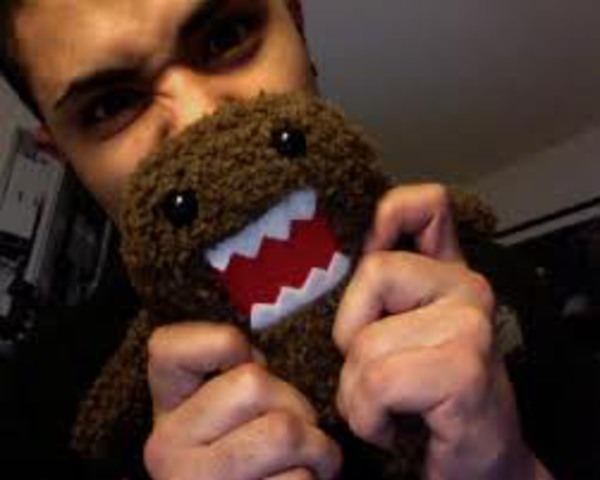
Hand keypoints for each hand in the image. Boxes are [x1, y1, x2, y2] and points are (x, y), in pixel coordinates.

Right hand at [143, 323, 340, 479]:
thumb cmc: (250, 459)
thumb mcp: (223, 413)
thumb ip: (233, 380)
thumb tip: (254, 360)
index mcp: (166, 408)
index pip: (168, 346)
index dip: (223, 341)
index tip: (249, 362)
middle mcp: (167, 445)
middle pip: (253, 383)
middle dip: (295, 402)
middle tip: (300, 425)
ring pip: (284, 431)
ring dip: (316, 444)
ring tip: (311, 455)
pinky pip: (298, 479)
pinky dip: (314, 478)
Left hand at [333, 184, 551, 479]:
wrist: (476, 465)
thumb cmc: (425, 402)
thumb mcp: (398, 336)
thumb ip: (387, 286)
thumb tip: (366, 231)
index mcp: (445, 275)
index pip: (423, 206)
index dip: (392, 212)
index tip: (374, 242)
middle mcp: (465, 288)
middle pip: (372, 274)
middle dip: (351, 338)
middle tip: (377, 375)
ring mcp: (469, 324)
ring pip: (365, 340)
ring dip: (357, 392)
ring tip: (387, 408)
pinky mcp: (465, 367)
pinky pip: (378, 381)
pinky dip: (370, 417)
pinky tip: (395, 428)